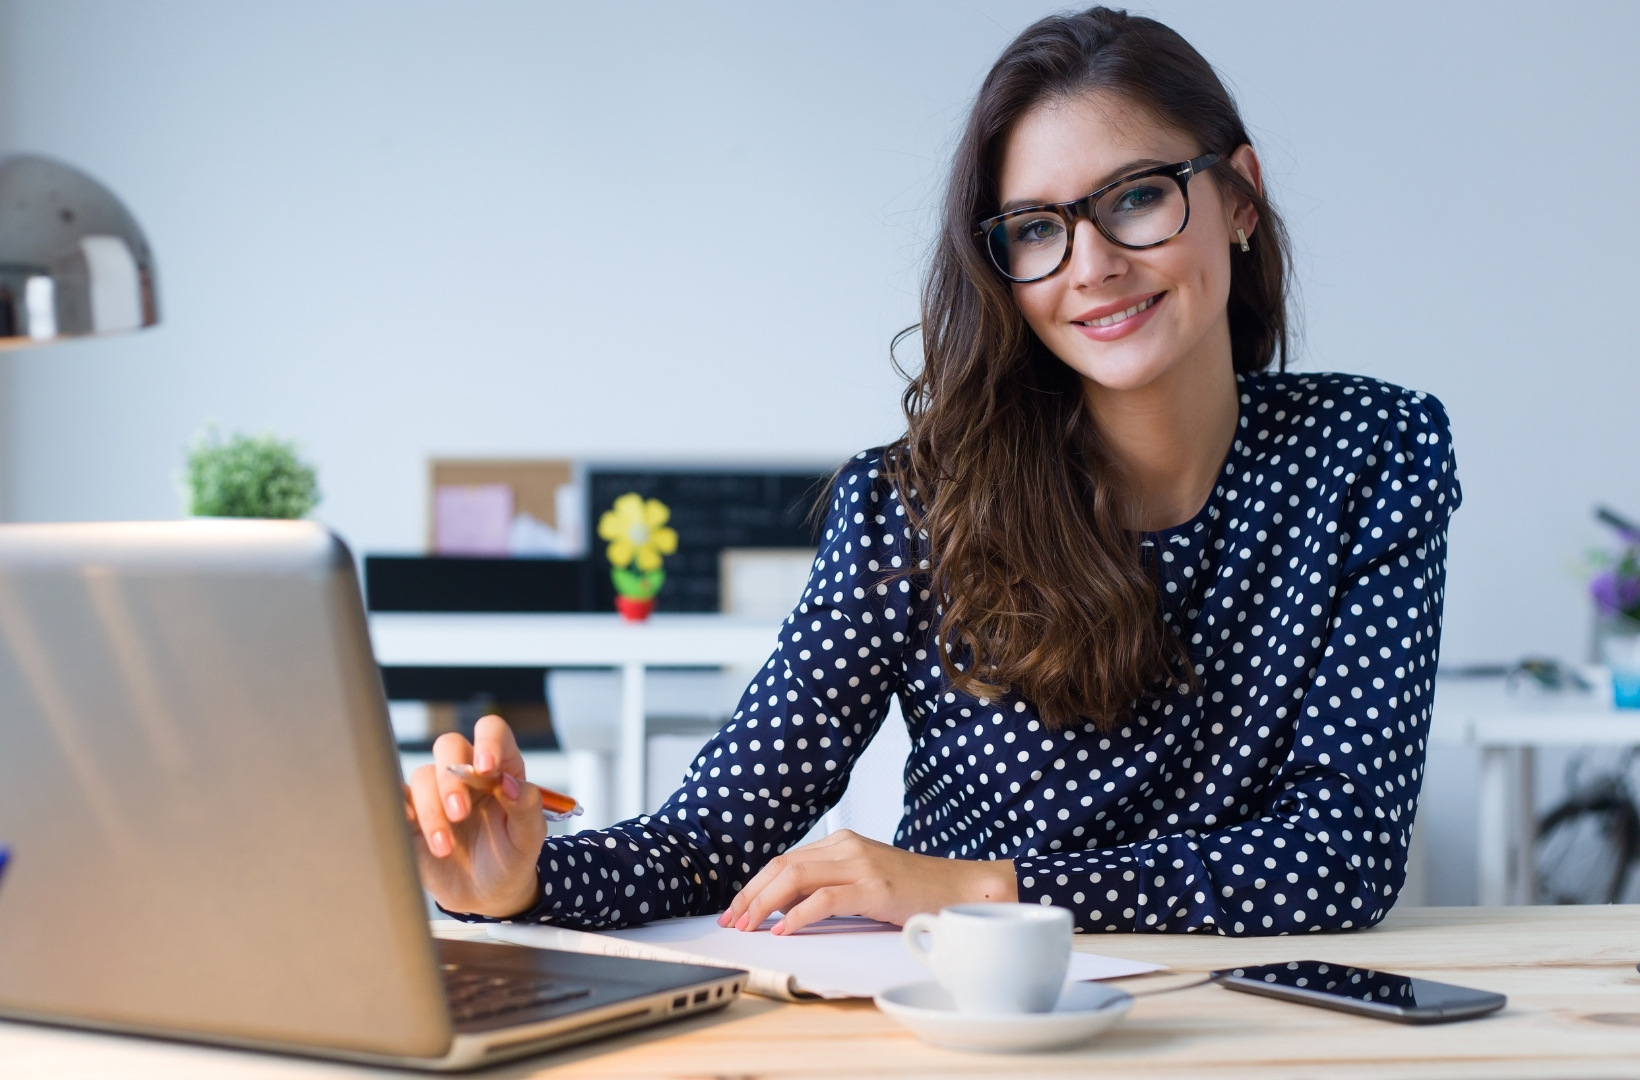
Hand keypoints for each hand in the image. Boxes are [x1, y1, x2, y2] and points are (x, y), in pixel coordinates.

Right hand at [404, 715, 546, 918]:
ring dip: (432, 811)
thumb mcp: (528, 838)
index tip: (486, 769)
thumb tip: (510, 783)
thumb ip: (526, 807)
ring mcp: (437, 792)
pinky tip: (413, 831)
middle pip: (449, 746)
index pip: (491, 732)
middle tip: (461, 814)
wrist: (485, 895)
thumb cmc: (511, 860)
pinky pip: (397, 797)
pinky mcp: (412, 813)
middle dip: (452, 778)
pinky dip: (400, 810)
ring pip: (423, 776)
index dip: (487, 742)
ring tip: (445, 847)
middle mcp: (467, 774)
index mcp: (500, 769)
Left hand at [716, 829, 1017, 934]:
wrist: (960, 888)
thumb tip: (784, 908)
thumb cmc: (913, 890)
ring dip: (764, 904)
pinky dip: (797, 914)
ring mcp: (860, 864)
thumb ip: (829, 885)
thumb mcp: (865, 881)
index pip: (784, 861)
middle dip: (750, 896)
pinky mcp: (874, 887)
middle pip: (782, 866)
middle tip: (732, 921)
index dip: (754, 885)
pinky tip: (783, 930)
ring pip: (795, 877)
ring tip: (749, 927)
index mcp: (841, 842)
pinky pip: (825, 899)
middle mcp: (846, 846)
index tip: (735, 909)